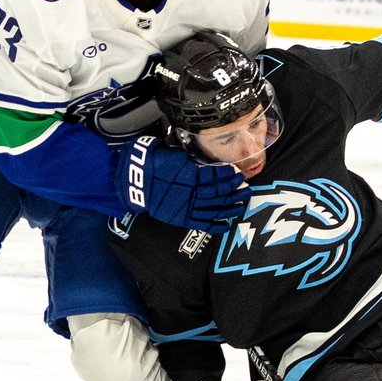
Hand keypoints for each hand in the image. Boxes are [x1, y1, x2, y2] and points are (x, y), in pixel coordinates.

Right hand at [119, 134, 246, 233]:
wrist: (135, 181)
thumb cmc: (154, 163)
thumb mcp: (175, 155)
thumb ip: (193, 161)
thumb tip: (208, 162)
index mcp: (189, 175)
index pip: (214, 176)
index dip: (227, 174)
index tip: (237, 172)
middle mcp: (190, 192)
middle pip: (218, 192)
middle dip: (234, 190)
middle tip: (246, 187)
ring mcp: (187, 207)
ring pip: (214, 209)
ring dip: (231, 207)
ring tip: (242, 204)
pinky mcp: (181, 218)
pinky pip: (202, 224)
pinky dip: (216, 225)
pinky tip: (226, 224)